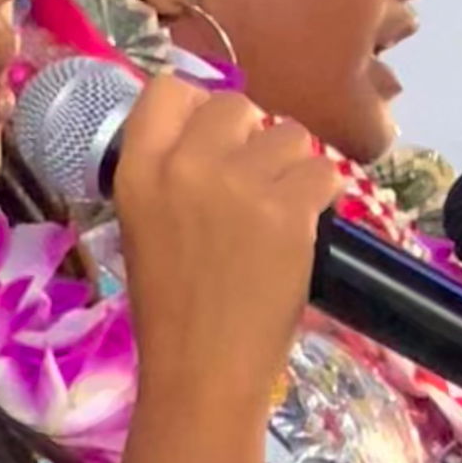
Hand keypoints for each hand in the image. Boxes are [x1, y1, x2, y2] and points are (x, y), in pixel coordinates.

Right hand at [115, 74, 340, 418]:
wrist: (202, 372)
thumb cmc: (171, 312)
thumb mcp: (143, 229)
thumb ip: (169, 175)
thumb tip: (214, 137)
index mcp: (139, 170)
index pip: (170, 90)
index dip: (199, 109)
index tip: (214, 141)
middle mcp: (187, 166)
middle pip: (235, 105)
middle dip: (252, 139)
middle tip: (254, 185)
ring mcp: (240, 186)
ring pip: (288, 133)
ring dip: (291, 166)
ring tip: (280, 211)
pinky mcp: (288, 212)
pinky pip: (323, 170)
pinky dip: (322, 196)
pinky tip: (304, 227)